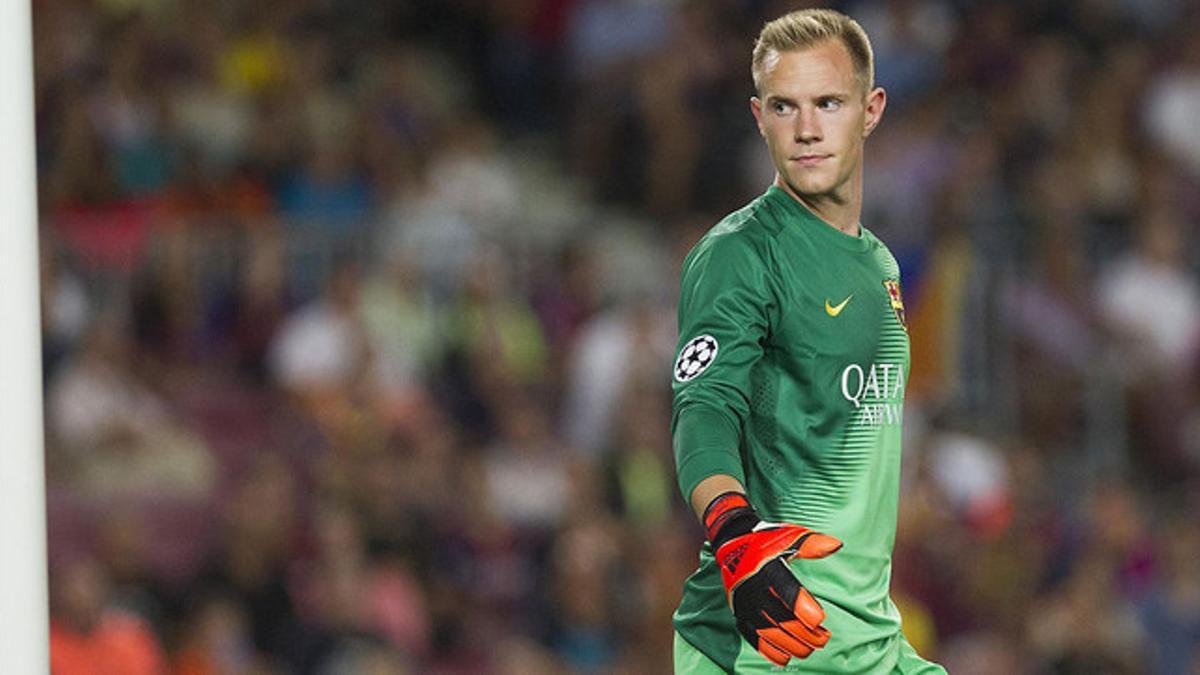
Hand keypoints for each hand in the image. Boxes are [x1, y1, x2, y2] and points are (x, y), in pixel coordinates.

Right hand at [704, 492, 841, 666]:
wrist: (733, 542)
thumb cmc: (767, 540)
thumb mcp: (788, 536)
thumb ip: (811, 544)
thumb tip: (837, 545)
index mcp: (766, 568)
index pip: (785, 590)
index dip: (803, 607)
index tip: (820, 619)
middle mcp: (753, 587)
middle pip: (780, 617)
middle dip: (804, 633)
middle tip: (823, 639)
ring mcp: (744, 602)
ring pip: (768, 632)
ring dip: (790, 645)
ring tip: (809, 650)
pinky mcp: (739, 612)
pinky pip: (752, 637)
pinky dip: (768, 650)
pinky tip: (785, 658)